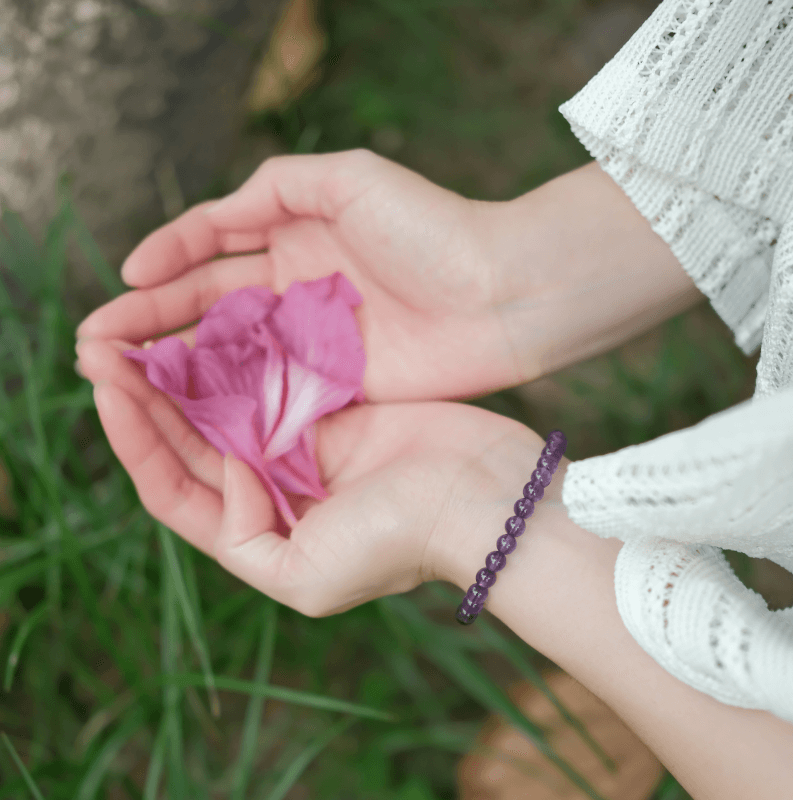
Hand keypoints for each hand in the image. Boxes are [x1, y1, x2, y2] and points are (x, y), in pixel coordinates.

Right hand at [76, 148, 526, 403]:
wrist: (503, 295)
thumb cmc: (432, 229)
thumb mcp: (347, 179)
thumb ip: (275, 187)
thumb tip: (209, 219)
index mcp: (293, 235)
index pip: (210, 250)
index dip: (162, 265)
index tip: (123, 285)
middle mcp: (295, 289)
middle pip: (207, 306)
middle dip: (149, 321)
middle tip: (95, 344)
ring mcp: (311, 341)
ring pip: (228, 354)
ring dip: (174, 365)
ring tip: (118, 377)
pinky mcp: (334, 386)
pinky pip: (269, 392)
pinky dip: (226, 400)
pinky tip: (182, 410)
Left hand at [79, 337, 551, 616]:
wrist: (484, 497)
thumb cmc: (400, 541)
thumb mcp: (305, 578)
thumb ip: (245, 537)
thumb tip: (229, 471)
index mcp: (260, 533)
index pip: (175, 488)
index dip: (135, 442)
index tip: (105, 389)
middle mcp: (274, 489)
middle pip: (192, 442)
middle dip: (144, 400)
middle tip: (100, 348)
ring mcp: (303, 445)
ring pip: (226, 406)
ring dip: (182, 375)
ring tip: (138, 333)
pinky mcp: (334, 408)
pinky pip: (273, 378)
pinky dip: (239, 358)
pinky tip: (208, 326)